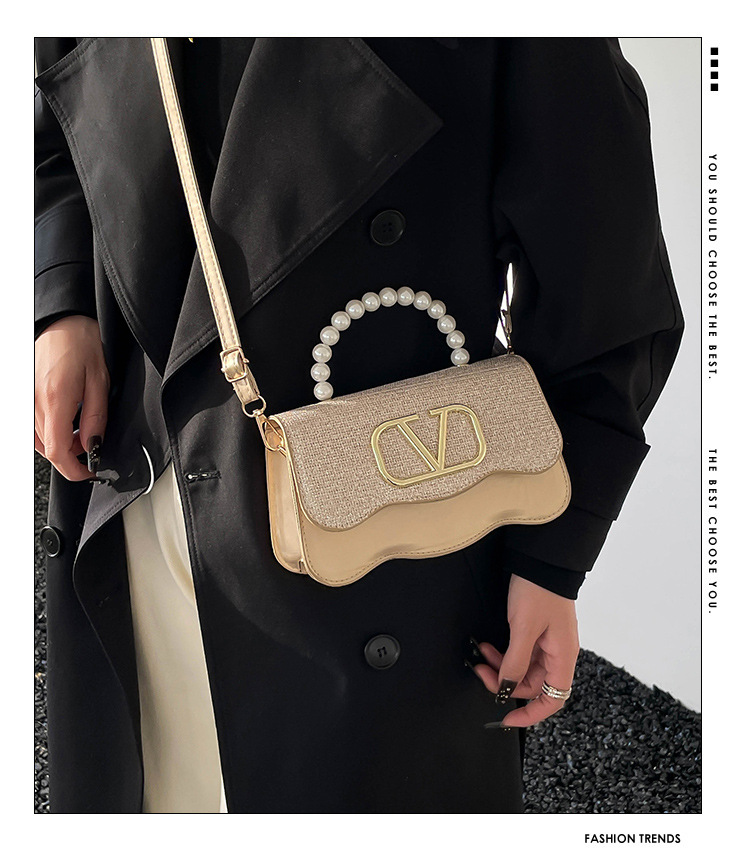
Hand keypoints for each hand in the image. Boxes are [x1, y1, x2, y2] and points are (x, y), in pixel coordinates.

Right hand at [35, 315, 109, 480]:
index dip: (74, 470)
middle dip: (72, 455)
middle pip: (48, 449)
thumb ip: (96, 419)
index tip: (89, 472)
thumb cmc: (81, 344)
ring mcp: (23, 400)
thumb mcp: (100, 383)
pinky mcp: (21, 397)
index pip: (57, 452)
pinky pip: (33, 427)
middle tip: (92, 444)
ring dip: (61, 444)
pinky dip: (50, 432)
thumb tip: (93, 446)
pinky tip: (65, 422)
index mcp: (55, 400)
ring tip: (80, 430)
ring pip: (40, 440)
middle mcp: (33, 403)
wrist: (61, 321)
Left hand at [473, 573, 579, 726]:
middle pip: (532, 685)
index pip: (554, 700)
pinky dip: (503, 653)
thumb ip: (516, 662)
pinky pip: (519, 653)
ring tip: (481, 654)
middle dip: (505, 683)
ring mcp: (547, 643)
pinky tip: (488, 646)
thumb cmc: (538, 591)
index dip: (531, 715)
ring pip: (522, 669)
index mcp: (563, 657)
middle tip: (481, 672)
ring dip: (501, 666)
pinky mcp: (536, 632)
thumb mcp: (524, 629)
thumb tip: (506, 689)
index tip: (506, 718)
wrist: (540, 561)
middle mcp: (558, 653)